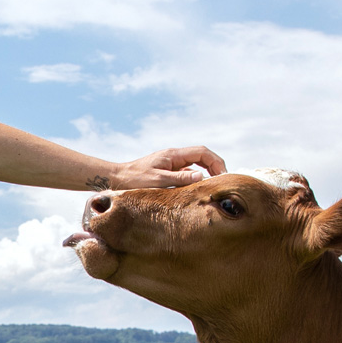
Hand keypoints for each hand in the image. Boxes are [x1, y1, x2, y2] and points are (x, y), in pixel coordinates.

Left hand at [104, 145, 224, 189]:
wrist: (117, 178)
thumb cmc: (135, 179)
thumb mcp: (158, 180)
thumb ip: (179, 178)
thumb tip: (201, 176)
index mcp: (174, 155)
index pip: (202, 152)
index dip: (216, 162)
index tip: (224, 175)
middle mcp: (175, 156)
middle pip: (202, 156)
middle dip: (215, 166)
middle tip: (223, 181)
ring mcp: (172, 163)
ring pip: (196, 164)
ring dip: (207, 172)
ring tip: (214, 186)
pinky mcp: (168, 170)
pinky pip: (187, 172)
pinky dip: (196, 178)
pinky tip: (198, 190)